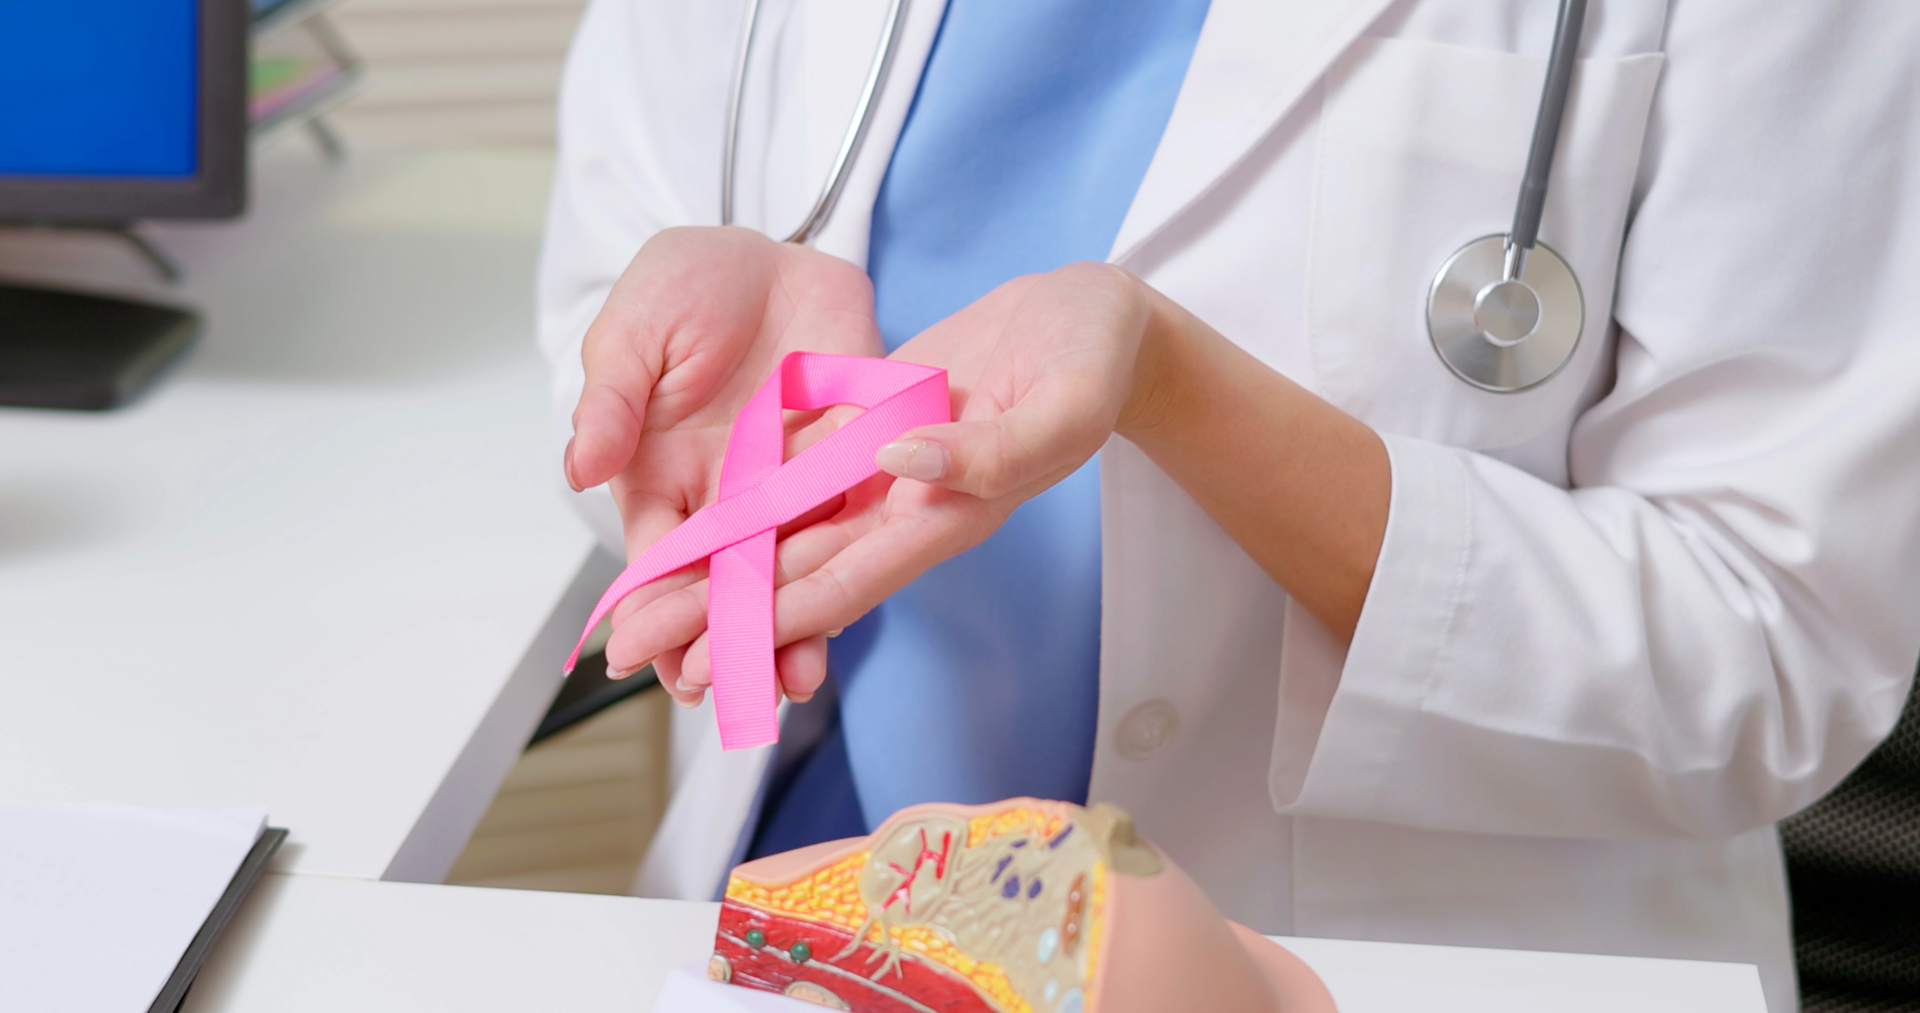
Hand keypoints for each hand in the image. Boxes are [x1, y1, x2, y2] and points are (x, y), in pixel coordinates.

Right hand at [570, 227, 882, 704]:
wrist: (780, 249)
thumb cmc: (690, 285)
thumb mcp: (634, 331)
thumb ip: (611, 400)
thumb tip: (579, 467)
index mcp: (662, 478)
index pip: (656, 561)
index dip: (650, 608)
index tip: (644, 655)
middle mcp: (727, 500)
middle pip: (723, 588)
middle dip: (720, 643)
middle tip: (721, 693)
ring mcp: (793, 489)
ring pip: (789, 576)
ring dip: (788, 630)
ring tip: (790, 682)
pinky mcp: (854, 467)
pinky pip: (852, 531)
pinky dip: (851, 574)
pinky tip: (850, 615)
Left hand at [609, 262, 1163, 705]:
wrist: (1096, 317)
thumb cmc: (1093, 358)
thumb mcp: (1061, 402)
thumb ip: (988, 449)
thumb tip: (901, 464)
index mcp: (948, 516)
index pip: (840, 583)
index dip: (765, 623)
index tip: (697, 655)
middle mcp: (906, 509)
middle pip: (792, 574)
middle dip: (712, 617)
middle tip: (627, 650)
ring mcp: (885, 473)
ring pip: (784, 535)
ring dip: (715, 572)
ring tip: (638, 602)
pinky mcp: (873, 432)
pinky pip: (797, 480)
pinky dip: (746, 510)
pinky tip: (691, 525)